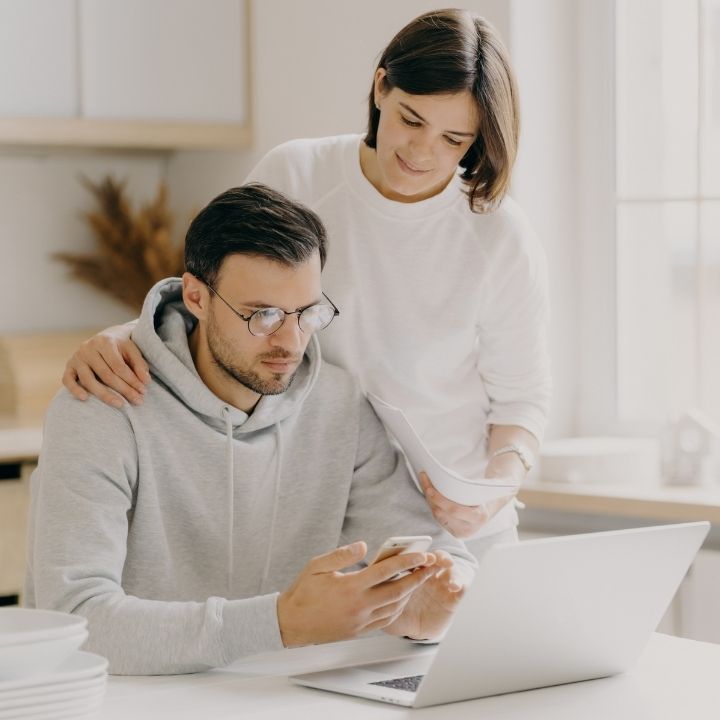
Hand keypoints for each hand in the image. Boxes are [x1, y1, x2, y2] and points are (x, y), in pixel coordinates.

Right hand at [62, 321, 147, 407]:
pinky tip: (85, 399)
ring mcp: (77, 358)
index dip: (132, 380)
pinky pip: (67, 380)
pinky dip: (74, 389)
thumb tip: (145, 381)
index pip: (119, 366)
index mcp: (105, 342)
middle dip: (123, 389)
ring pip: (88, 380)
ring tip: (120, 404)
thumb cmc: (121, 347)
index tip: (143, 392)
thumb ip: (140, 364)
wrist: (105, 337)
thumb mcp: (132, 350)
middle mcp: (88, 348)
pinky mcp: (69, 366)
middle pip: (106, 374)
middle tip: (138, 401)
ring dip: (104, 395)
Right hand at [276, 541, 437, 647]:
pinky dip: (397, 607)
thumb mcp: (317, 566)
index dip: (406, 561)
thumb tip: (363, 546)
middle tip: (432, 566)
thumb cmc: (302, 593)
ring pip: (394, 607)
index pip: (386, 571)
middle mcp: (359, 606)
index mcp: (351, 587)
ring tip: (420, 579)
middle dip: (418, 577)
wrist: (290, 624)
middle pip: (398, 591)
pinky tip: (400, 598)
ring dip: (410, 592)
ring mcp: (361, 621)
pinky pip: (385, 620)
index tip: (421, 553)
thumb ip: (342, 555)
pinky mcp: (359, 630)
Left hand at [383, 550, 464, 640]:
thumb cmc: (400, 613)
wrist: (417, 631)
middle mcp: (429, 572)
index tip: (411, 554)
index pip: (414, 556)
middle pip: (433, 557)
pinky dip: (460, 583)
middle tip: (430, 558)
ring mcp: (442, 582)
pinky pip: (462, 586)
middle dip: (432, 555)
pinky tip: (454, 587)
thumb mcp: (386, 605)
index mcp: (411, 570)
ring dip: (448, 564)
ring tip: (446, 566)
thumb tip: (363, 583)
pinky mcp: (454, 596)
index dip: (413, 554)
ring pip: (449, 566)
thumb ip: (378, 593)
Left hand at [419, 473, 515, 539]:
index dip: (439, 499)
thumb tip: (507, 482)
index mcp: (479, 517)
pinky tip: (428, 488)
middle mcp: (469, 529)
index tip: (430, 486)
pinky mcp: (452, 529)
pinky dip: (431, 502)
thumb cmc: (493, 490)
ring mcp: (459, 531)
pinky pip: (438, 515)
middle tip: (423, 477)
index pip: (454, 510)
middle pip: (442, 513)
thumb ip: (501, 484)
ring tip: (424, 479)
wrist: (494, 501)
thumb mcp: (497, 485)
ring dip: (429, 498)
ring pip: (437, 514)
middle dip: (430, 496)